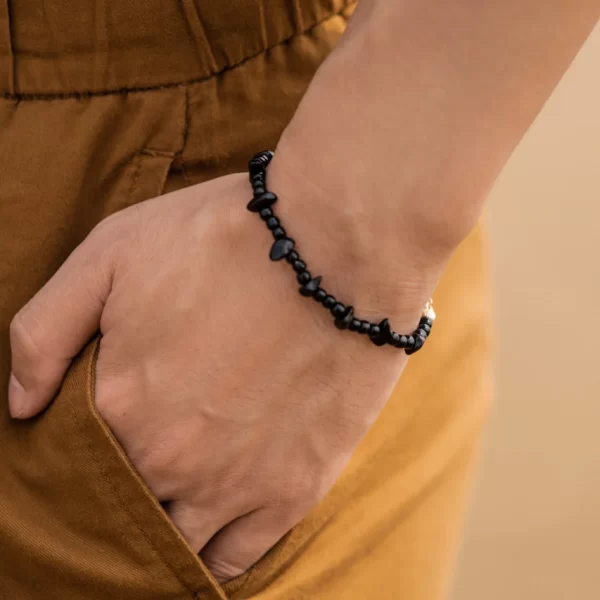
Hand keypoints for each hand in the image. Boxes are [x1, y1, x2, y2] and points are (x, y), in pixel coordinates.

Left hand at [8, 155, 441, 581]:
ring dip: (167, 528)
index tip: (108, 433)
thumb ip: (46, 331)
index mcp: (118, 406)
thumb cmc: (221, 239)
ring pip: (175, 542)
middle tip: (147, 458)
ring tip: (177, 497)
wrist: (333, 245)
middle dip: (124, 489)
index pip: (75, 463)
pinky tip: (211, 531)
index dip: (84, 452)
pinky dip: (215, 556)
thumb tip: (20, 406)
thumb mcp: (110, 253)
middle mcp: (168, 460)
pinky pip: (235, 558)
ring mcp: (233, 484)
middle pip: (125, 503)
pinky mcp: (292, 489)